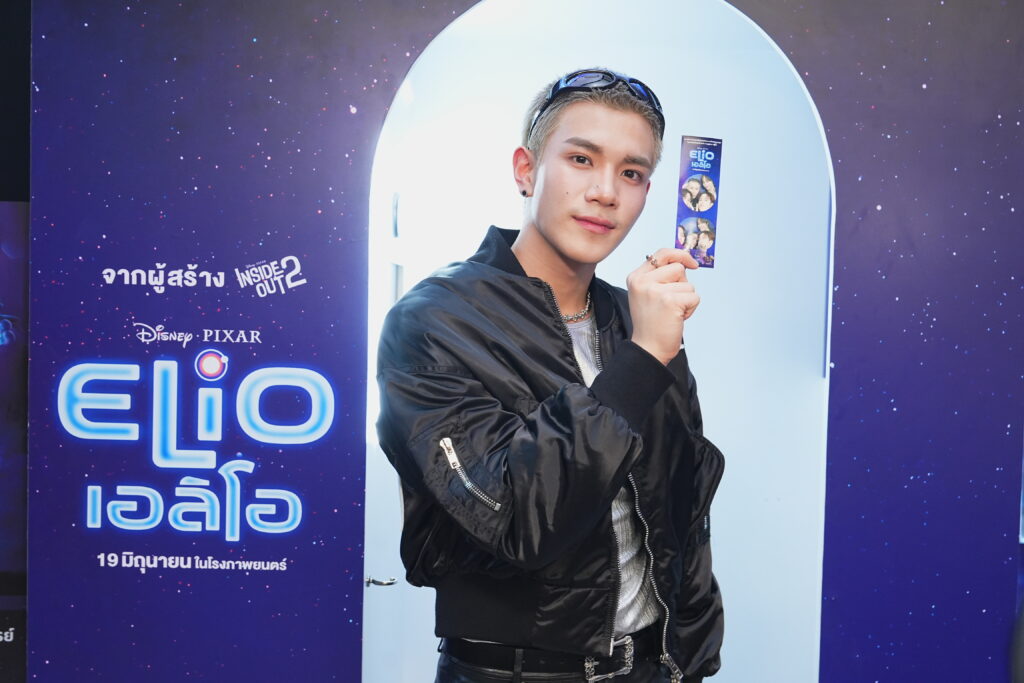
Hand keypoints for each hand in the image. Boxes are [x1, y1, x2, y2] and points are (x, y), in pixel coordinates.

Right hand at [626, 248, 699, 364]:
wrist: (648, 348)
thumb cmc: (651, 324)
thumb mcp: (647, 294)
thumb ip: (660, 276)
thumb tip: (685, 262)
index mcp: (636, 277)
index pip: (662, 253)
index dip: (680, 255)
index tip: (692, 264)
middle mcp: (643, 281)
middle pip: (678, 268)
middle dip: (682, 285)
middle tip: (671, 302)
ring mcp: (655, 290)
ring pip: (688, 285)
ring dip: (686, 299)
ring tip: (672, 313)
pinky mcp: (670, 300)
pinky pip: (694, 297)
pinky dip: (691, 309)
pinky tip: (677, 318)